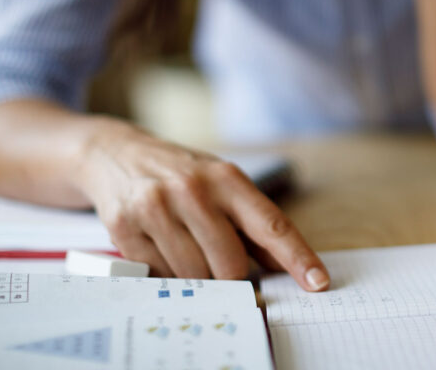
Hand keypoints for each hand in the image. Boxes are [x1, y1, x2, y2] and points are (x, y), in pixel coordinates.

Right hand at [75, 119, 328, 289]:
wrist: (117, 154)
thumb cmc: (182, 174)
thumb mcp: (222, 184)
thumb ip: (253, 224)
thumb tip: (284, 265)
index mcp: (228, 179)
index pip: (271, 225)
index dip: (297, 257)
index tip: (318, 281)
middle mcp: (193, 190)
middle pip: (231, 264)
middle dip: (232, 276)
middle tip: (222, 265)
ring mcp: (157, 207)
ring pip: (195, 275)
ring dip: (198, 277)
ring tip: (188, 249)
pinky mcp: (124, 227)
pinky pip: (159, 276)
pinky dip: (168, 274)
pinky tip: (162, 248)